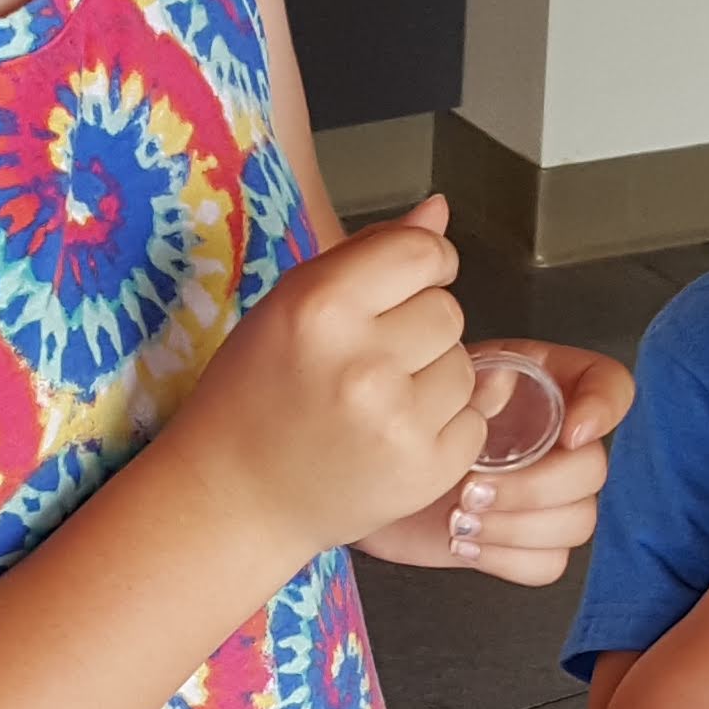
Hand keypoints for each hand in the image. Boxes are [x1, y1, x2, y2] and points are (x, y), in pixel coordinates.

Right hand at [175, 201, 479, 556]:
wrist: (235, 497)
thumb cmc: (255, 393)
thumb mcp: (290, 306)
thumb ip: (368, 252)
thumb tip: (439, 210)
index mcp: (320, 308)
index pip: (422, 252)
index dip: (425, 263)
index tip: (408, 284)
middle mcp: (362, 363)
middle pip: (448, 310)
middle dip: (420, 328)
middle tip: (370, 361)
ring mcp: (397, 423)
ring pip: (465, 366)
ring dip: (433, 379)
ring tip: (378, 403)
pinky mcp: (425, 471)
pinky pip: (474, 421)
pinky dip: (444, 428)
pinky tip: (392, 437)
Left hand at [364, 343, 632, 584]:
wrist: (363, 472)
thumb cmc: (402, 417)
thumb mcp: (432, 381)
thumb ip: (473, 381)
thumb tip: (501, 389)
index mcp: (547, 386)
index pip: (611, 386)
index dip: (604, 409)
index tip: (571, 433)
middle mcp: (558, 442)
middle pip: (592, 470)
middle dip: (533, 487)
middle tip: (471, 490)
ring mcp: (547, 496)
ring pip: (577, 522)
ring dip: (516, 526)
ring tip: (459, 518)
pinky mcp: (526, 543)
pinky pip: (549, 563)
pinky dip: (507, 558)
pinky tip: (465, 542)